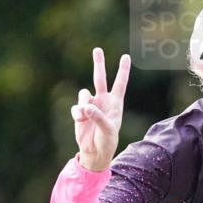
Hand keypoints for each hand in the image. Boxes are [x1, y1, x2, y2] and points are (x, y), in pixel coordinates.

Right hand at [72, 48, 130, 170]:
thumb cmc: (107, 141)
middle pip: (100, 78)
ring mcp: (90, 105)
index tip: (126, 56)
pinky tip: (79, 121)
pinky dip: (76, 113)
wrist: (94, 152)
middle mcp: (103, 101)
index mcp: (115, 103)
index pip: (120, 83)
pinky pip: (76, 107)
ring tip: (84, 116)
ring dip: (83, 103)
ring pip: (83, 93)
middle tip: (98, 49)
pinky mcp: (80, 112)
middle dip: (99, 63)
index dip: (123, 70)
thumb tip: (86, 106)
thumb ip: (98, 117)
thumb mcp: (107, 130)